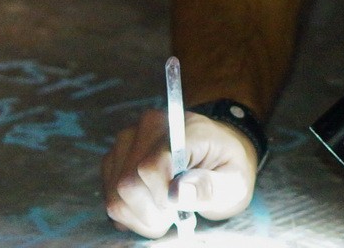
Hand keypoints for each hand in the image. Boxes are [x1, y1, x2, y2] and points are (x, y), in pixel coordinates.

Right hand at [100, 107, 258, 236]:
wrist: (215, 153)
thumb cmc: (226, 167)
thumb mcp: (234, 182)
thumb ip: (210, 187)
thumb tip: (177, 193)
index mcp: (179, 128)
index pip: (150, 168)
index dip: (162, 199)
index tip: (181, 209)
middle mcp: (146, 128)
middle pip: (127, 184)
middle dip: (151, 213)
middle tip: (175, 215)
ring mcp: (127, 141)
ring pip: (114, 193)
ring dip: (139, 216)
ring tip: (165, 212)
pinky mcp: (115, 158)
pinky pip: (108, 196)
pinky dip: (129, 213)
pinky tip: (151, 208)